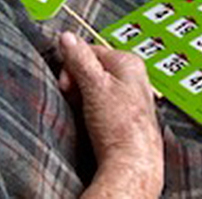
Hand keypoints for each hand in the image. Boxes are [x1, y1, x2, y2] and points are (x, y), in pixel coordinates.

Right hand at [58, 32, 163, 198]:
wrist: (132, 163)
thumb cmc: (120, 128)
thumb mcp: (94, 85)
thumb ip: (79, 58)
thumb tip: (68, 37)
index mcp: (129, 62)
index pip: (89, 49)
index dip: (72, 64)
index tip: (67, 80)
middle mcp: (133, 77)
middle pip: (92, 68)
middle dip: (78, 81)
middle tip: (74, 97)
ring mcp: (130, 97)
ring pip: (96, 88)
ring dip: (84, 97)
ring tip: (85, 112)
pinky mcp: (125, 115)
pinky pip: (102, 104)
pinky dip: (93, 110)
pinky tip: (93, 121)